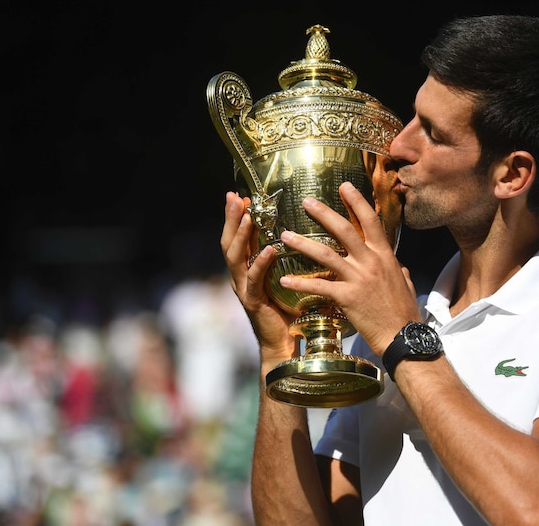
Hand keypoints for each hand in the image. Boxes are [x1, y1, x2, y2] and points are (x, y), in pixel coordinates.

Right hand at [221, 192, 299, 368]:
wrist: (286, 344)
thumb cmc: (291, 310)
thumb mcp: (289, 278)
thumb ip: (290, 259)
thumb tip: (309, 234)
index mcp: (248, 269)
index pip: (238, 238)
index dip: (237, 217)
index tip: (240, 194)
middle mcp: (241, 277)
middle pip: (229, 242)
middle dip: (232, 218)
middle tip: (234, 197)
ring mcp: (244, 289)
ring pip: (235, 258)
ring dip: (241, 235)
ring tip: (248, 215)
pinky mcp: (253, 302)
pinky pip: (253, 279)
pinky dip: (259, 263)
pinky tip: (268, 249)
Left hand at [277, 182, 420, 355]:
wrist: (403, 336)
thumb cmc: (404, 311)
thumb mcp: (406, 283)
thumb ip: (398, 270)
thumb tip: (398, 265)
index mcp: (385, 256)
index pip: (370, 221)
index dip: (357, 201)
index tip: (344, 186)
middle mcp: (371, 262)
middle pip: (344, 229)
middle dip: (323, 213)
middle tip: (307, 201)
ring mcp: (358, 279)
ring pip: (325, 254)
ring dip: (303, 244)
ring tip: (285, 236)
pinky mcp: (347, 298)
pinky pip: (319, 286)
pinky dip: (300, 283)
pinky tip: (284, 280)